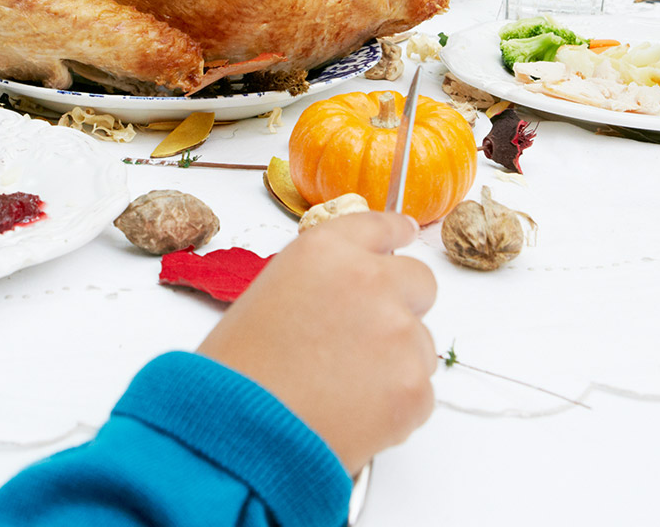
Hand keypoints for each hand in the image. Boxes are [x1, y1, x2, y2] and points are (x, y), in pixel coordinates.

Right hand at [198, 212, 436, 474]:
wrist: (237, 433)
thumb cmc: (237, 373)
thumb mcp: (268, 298)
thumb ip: (321, 285)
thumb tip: (348, 299)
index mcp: (327, 252)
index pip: (380, 226)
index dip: (395, 233)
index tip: (405, 235)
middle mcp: (370, 281)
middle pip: (419, 282)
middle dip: (402, 307)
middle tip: (365, 341)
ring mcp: (399, 334)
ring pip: (421, 345)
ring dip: (396, 364)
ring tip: (342, 392)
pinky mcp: (414, 387)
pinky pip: (420, 394)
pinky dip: (396, 409)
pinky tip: (352, 417)